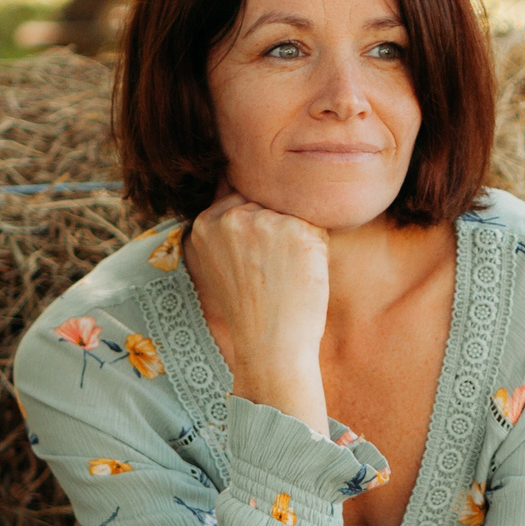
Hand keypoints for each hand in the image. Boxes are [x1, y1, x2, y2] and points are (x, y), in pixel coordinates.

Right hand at [185, 184, 330, 433]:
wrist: (271, 345)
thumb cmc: (252, 307)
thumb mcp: (222, 260)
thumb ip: (228, 224)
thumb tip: (234, 179)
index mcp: (206, 222)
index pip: (241, 197)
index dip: (258, 227)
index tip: (258, 258)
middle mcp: (232, 216)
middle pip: (270, 202)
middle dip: (278, 230)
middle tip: (272, 271)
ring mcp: (265, 222)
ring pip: (294, 213)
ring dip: (298, 239)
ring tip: (285, 274)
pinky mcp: (298, 230)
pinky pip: (318, 227)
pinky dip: (317, 251)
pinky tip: (301, 275)